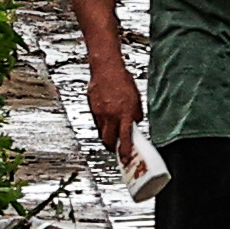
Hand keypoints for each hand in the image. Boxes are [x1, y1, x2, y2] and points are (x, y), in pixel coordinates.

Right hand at [86, 50, 140, 169]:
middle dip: (113, 148)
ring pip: (102, 132)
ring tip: (112, 135)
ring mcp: (100, 113)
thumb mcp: (137, 97)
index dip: (126, 151)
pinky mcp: (92, 109)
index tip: (126, 160)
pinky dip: (102, 125)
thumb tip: (136, 123)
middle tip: (117, 150)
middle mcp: (111, 115)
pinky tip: (107, 120)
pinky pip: (97, 123)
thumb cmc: (123, 80)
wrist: (105, 68)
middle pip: (109, 140)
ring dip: (107, 137)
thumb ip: (136, 113)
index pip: (126, 138)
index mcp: (125, 113)